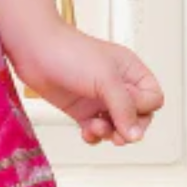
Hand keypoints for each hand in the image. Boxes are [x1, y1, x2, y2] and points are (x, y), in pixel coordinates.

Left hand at [12, 23, 163, 146]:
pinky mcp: (81, 109)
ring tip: (96, 128)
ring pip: (117, 126)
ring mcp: (99, 98)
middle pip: (138, 117)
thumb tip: (135, 135)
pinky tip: (86, 132)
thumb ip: (124, 108)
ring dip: (110, 133)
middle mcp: (117, 85)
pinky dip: (94, 135)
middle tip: (118, 135)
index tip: (125, 104)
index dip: (142, 107)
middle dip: (129, 128)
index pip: (153, 99)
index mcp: (131, 71)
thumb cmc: (70, 53)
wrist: (33, 50)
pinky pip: (96, 130)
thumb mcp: (105, 79)